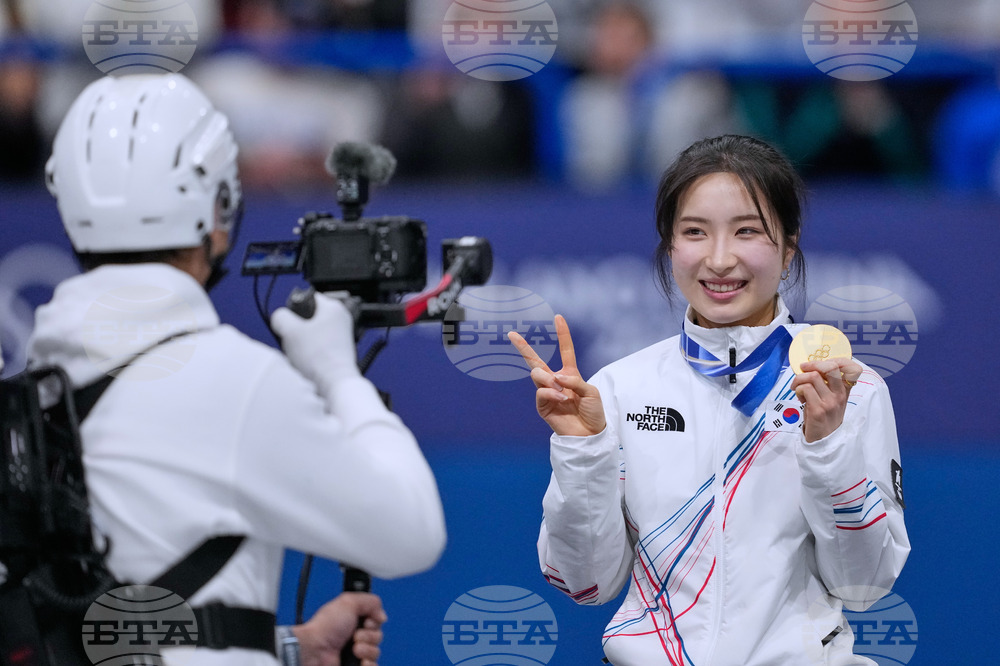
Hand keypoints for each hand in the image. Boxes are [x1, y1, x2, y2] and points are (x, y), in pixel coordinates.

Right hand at [271, 292, 359, 392]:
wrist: (334, 383)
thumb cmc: (319, 357)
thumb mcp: (290, 330)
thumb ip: (280, 317)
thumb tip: (280, 317)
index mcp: (333, 307)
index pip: (308, 297)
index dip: (294, 309)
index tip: (290, 322)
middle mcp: (341, 319)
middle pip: (309, 317)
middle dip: (297, 329)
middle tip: (294, 339)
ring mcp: (342, 335)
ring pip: (312, 333)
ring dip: (301, 342)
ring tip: (300, 353)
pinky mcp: (339, 350)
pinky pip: (318, 346)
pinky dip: (310, 352)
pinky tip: (307, 361)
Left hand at [293, 592, 386, 665]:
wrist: (315, 651)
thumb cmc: (325, 628)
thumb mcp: (348, 602)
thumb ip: (370, 601)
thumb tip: (381, 615)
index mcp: (353, 620)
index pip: (376, 621)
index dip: (374, 621)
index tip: (366, 620)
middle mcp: (355, 636)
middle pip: (378, 636)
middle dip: (369, 635)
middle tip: (354, 636)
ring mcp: (355, 653)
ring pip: (376, 652)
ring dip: (366, 649)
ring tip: (353, 649)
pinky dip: (366, 664)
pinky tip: (357, 660)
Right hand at [508, 315, 605, 436]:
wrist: (589, 435)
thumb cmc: (593, 413)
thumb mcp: (591, 392)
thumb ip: (574, 381)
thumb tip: (555, 377)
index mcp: (570, 374)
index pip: (565, 350)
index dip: (562, 334)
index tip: (558, 317)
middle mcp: (556, 381)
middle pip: (535, 360)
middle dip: (522, 347)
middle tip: (512, 335)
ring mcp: (548, 393)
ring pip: (537, 374)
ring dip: (548, 379)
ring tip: (560, 391)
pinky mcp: (542, 406)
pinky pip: (540, 392)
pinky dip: (551, 393)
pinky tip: (560, 399)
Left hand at [790, 358, 862, 442]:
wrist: (823, 442)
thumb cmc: (823, 417)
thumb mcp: (831, 399)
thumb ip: (826, 384)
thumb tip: (810, 367)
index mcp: (845, 391)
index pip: (852, 369)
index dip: (838, 360)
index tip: (820, 363)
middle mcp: (840, 395)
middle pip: (831, 367)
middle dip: (813, 364)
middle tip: (803, 369)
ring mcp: (830, 402)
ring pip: (813, 376)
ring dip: (799, 379)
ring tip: (797, 388)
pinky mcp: (818, 409)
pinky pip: (805, 388)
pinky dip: (797, 389)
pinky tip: (799, 398)